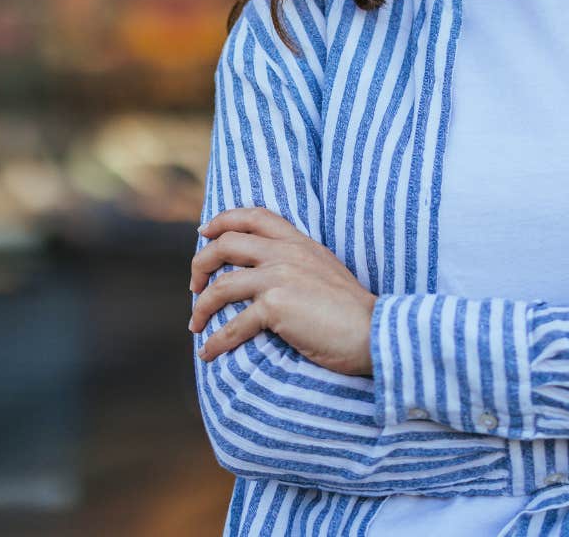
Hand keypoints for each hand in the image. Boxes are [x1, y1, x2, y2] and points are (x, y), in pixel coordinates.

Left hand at [189, 207, 376, 375]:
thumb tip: (272, 277)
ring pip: (220, 285)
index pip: (254, 216)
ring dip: (201, 307)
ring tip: (195, 325)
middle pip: (226, 244)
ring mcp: (278, 277)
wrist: (374, 333)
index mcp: (299, 242)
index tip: (205, 232)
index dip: (223, 220)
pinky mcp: (275, 306)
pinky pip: (232, 325)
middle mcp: (286, 253)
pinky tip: (209, 353)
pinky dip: (216, 341)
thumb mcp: (326, 271)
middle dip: (200, 263)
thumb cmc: (354, 312)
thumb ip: (299, 264)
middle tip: (194, 285)